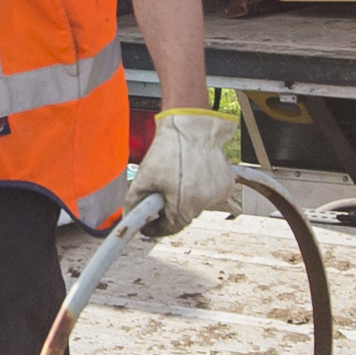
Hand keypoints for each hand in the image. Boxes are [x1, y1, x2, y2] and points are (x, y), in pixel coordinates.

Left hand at [124, 105, 238, 231]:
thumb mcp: (144, 177)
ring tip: (176, 177)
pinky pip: (210, 193)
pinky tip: (192, 172)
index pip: (170, 228)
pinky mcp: (227, 184)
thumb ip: (134, 202)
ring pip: (197, 204)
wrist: (191, 126)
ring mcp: (218, 194)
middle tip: (159, 193)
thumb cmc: (169, 149)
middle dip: (170, 208)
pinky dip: (201, 188)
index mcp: (185, 207)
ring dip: (186, 197)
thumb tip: (128, 216)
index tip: (148, 224)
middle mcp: (205, 204)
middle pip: (184, 215)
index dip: (156, 227)